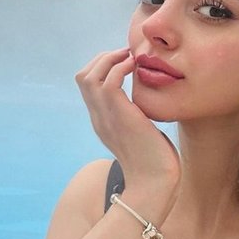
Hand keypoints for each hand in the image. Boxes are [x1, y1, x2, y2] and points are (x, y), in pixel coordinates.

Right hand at [75, 48, 180, 192]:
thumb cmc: (155, 161)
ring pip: (90, 77)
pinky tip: (135, 67)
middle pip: (83, 77)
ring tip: (129, 57)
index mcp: (102, 120)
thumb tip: (148, 106)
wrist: (155, 184)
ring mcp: (106, 117)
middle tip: (125, 54)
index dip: (103, 67)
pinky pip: (109, 83)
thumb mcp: (142, 133)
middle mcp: (99, 117)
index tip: (124, 61)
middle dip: (103, 58)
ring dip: (109, 59)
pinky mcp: (120, 117)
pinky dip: (119, 68)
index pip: (88, 85)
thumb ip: (138, 117)